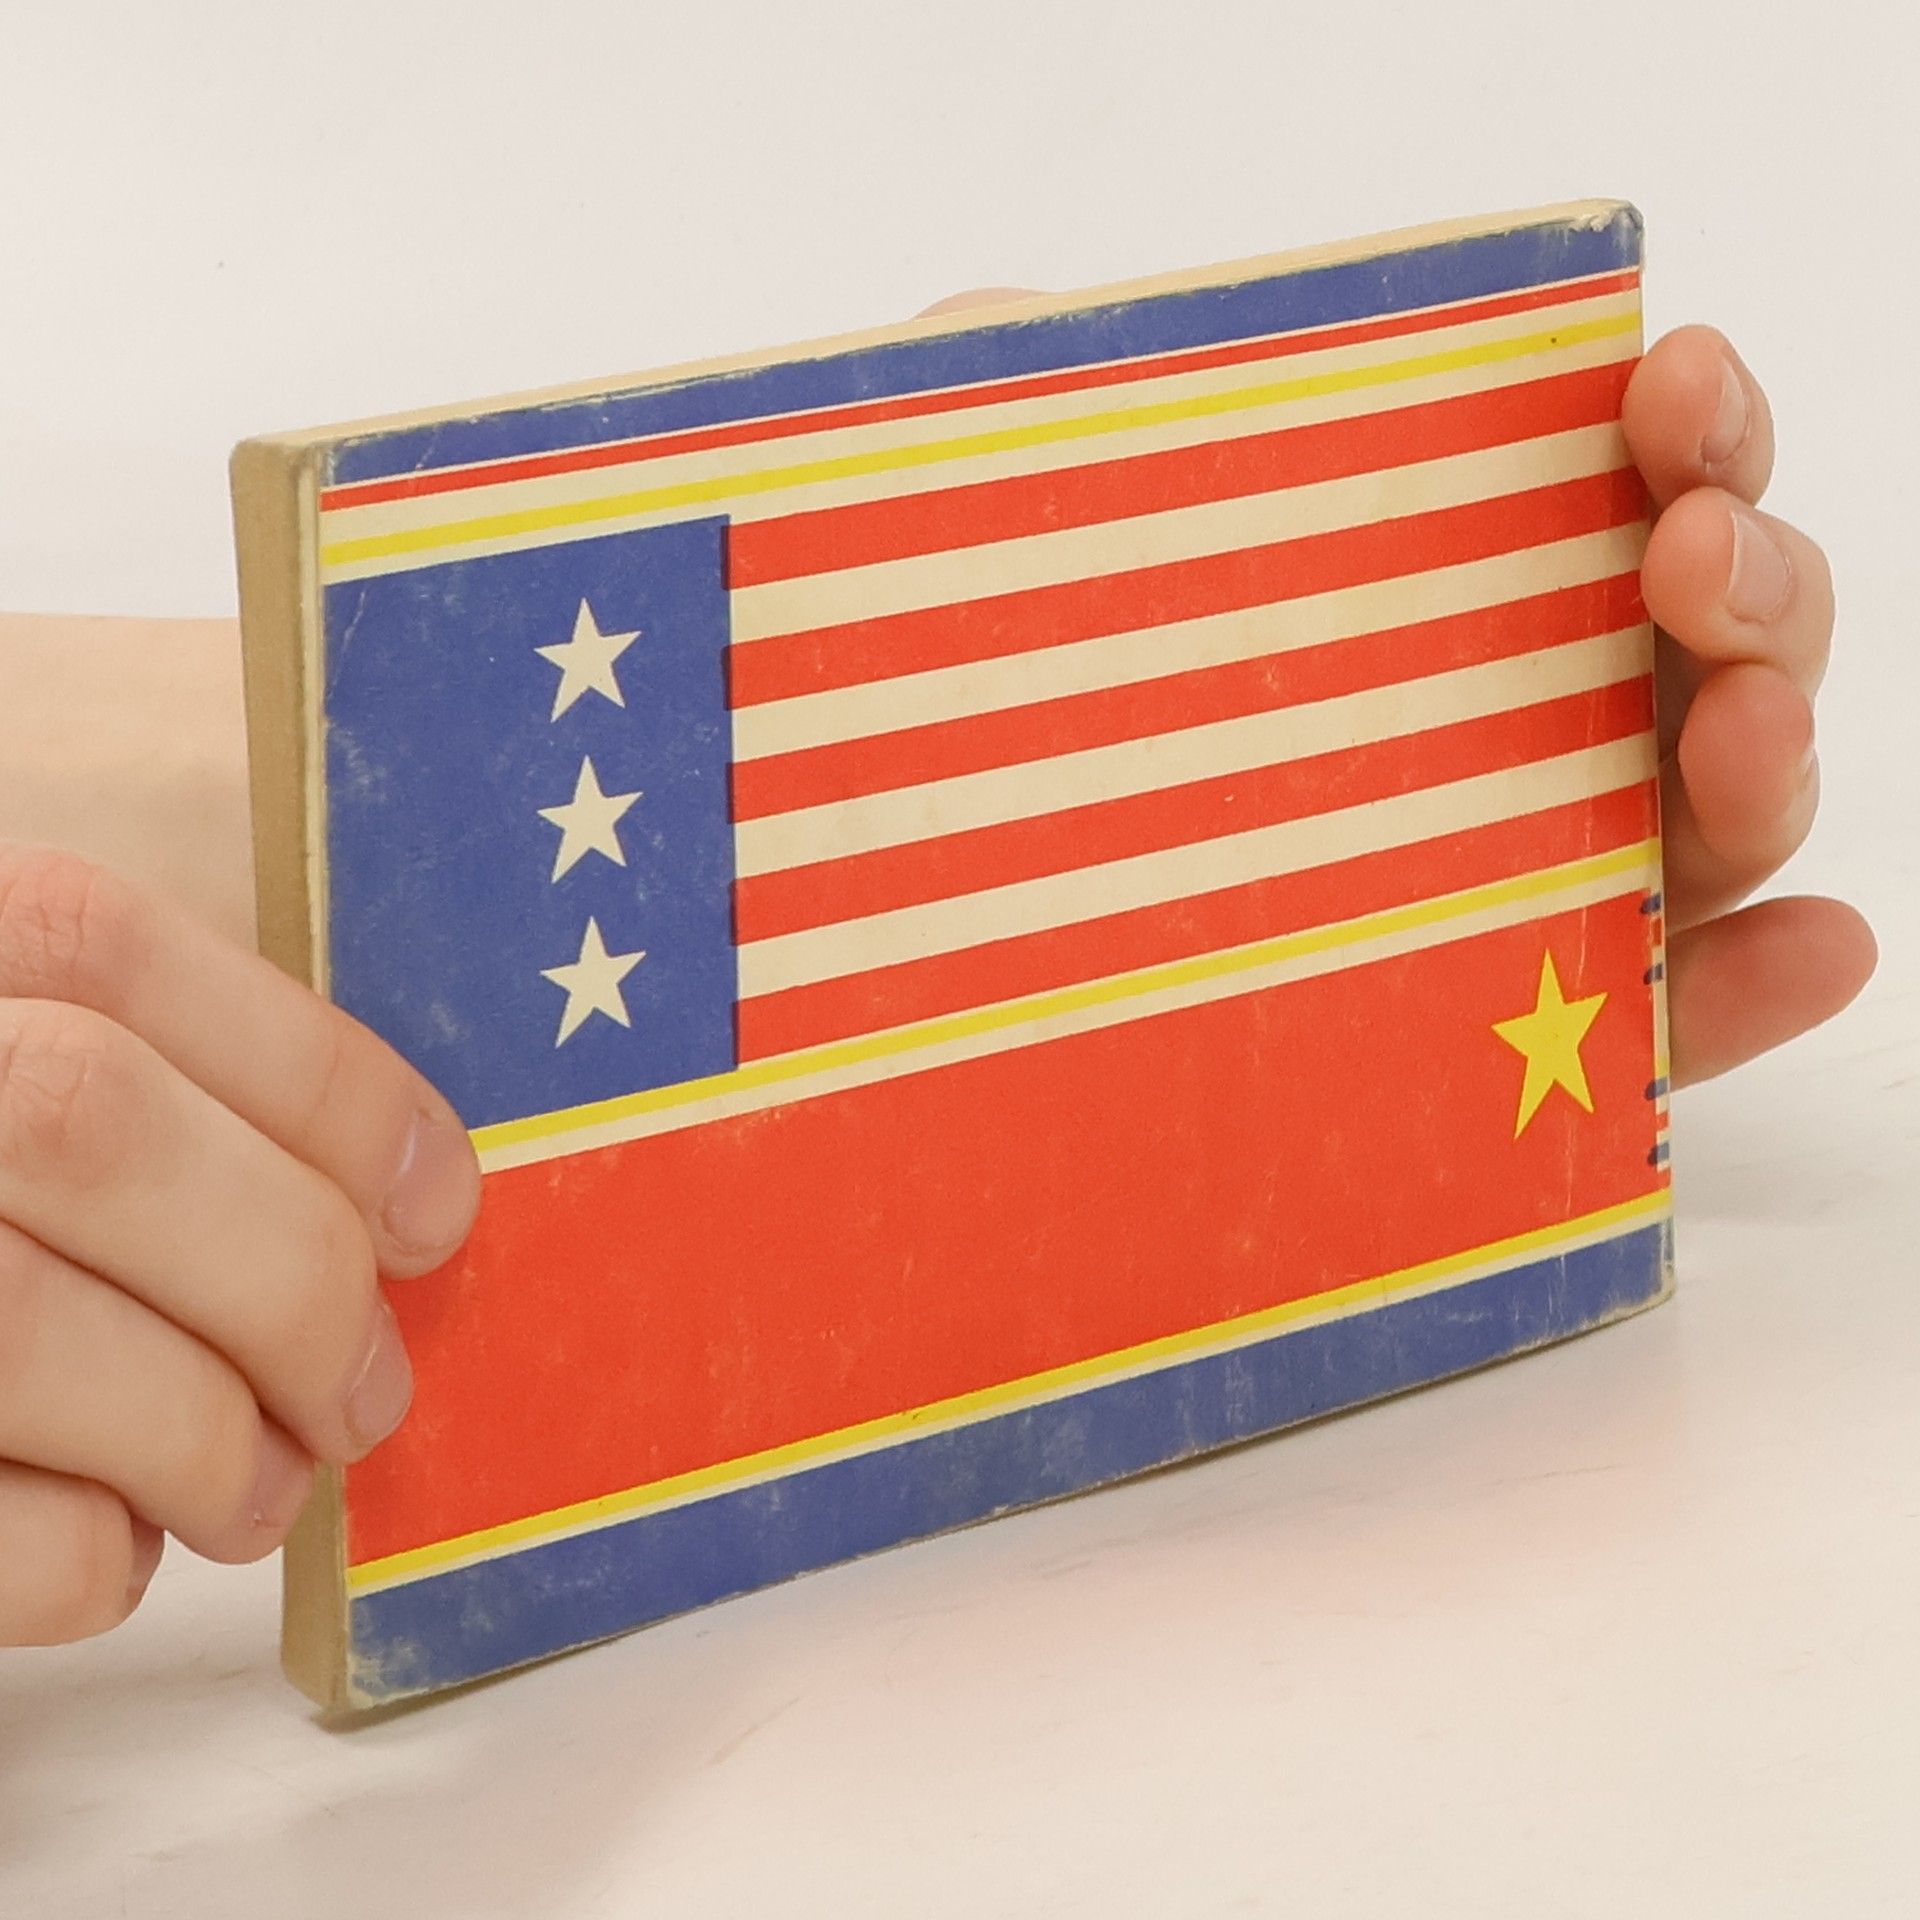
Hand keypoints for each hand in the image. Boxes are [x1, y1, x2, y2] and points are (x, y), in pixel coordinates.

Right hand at [0, 848, 480, 1643]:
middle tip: (364, 1393)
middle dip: (289, 1283)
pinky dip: (81, 1553)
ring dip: (206, 1441)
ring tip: (258, 1488)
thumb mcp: (20, 1072)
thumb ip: (159, 1086)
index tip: (435, 1211)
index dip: (317, 1084)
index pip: (112, 956)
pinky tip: (114, 1541)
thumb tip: (405, 1196)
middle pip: (88, 1127)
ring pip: (21, 1325)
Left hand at [921, 296, 1874, 1084]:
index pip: (1597, 488)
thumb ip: (989, 427)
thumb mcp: (975, 564)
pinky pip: (1659, 1011)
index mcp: (1429, 594)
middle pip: (1701, 634)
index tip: (1657, 386)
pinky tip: (1814, 949)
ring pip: (1712, 806)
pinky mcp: (1518, 1021)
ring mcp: (1529, 866)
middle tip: (1684, 548)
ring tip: (1743, 726)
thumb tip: (998, 322)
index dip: (1672, 426)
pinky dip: (1752, 983)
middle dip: (1746, 570)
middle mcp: (1505, 717)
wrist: (940, 975)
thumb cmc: (988, 740)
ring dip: (1773, 752)